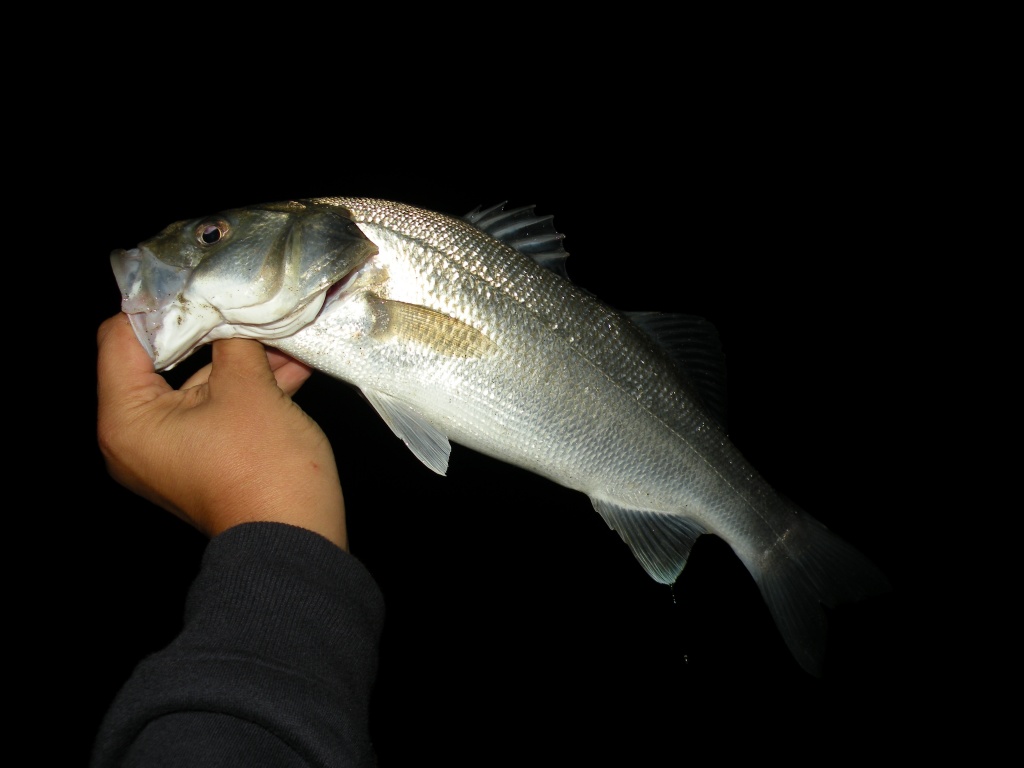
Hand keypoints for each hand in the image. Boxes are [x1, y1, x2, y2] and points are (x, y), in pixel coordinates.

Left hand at [97, 313, 347, 549]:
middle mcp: (137, 435)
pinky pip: (220, 409)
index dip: (160, 302)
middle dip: (212, 326)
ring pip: (200, 383)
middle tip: (240, 292)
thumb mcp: (247, 388)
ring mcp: (173, 449)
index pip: (122, 337)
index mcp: (127, 417)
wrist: (297, 543)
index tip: (198, 277)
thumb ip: (232, 338)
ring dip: (241, 355)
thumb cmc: (262, 469)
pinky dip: (250, 386)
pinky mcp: (206, 458)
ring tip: (278, 323)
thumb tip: (228, 305)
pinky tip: (291, 359)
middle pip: (163, 358)